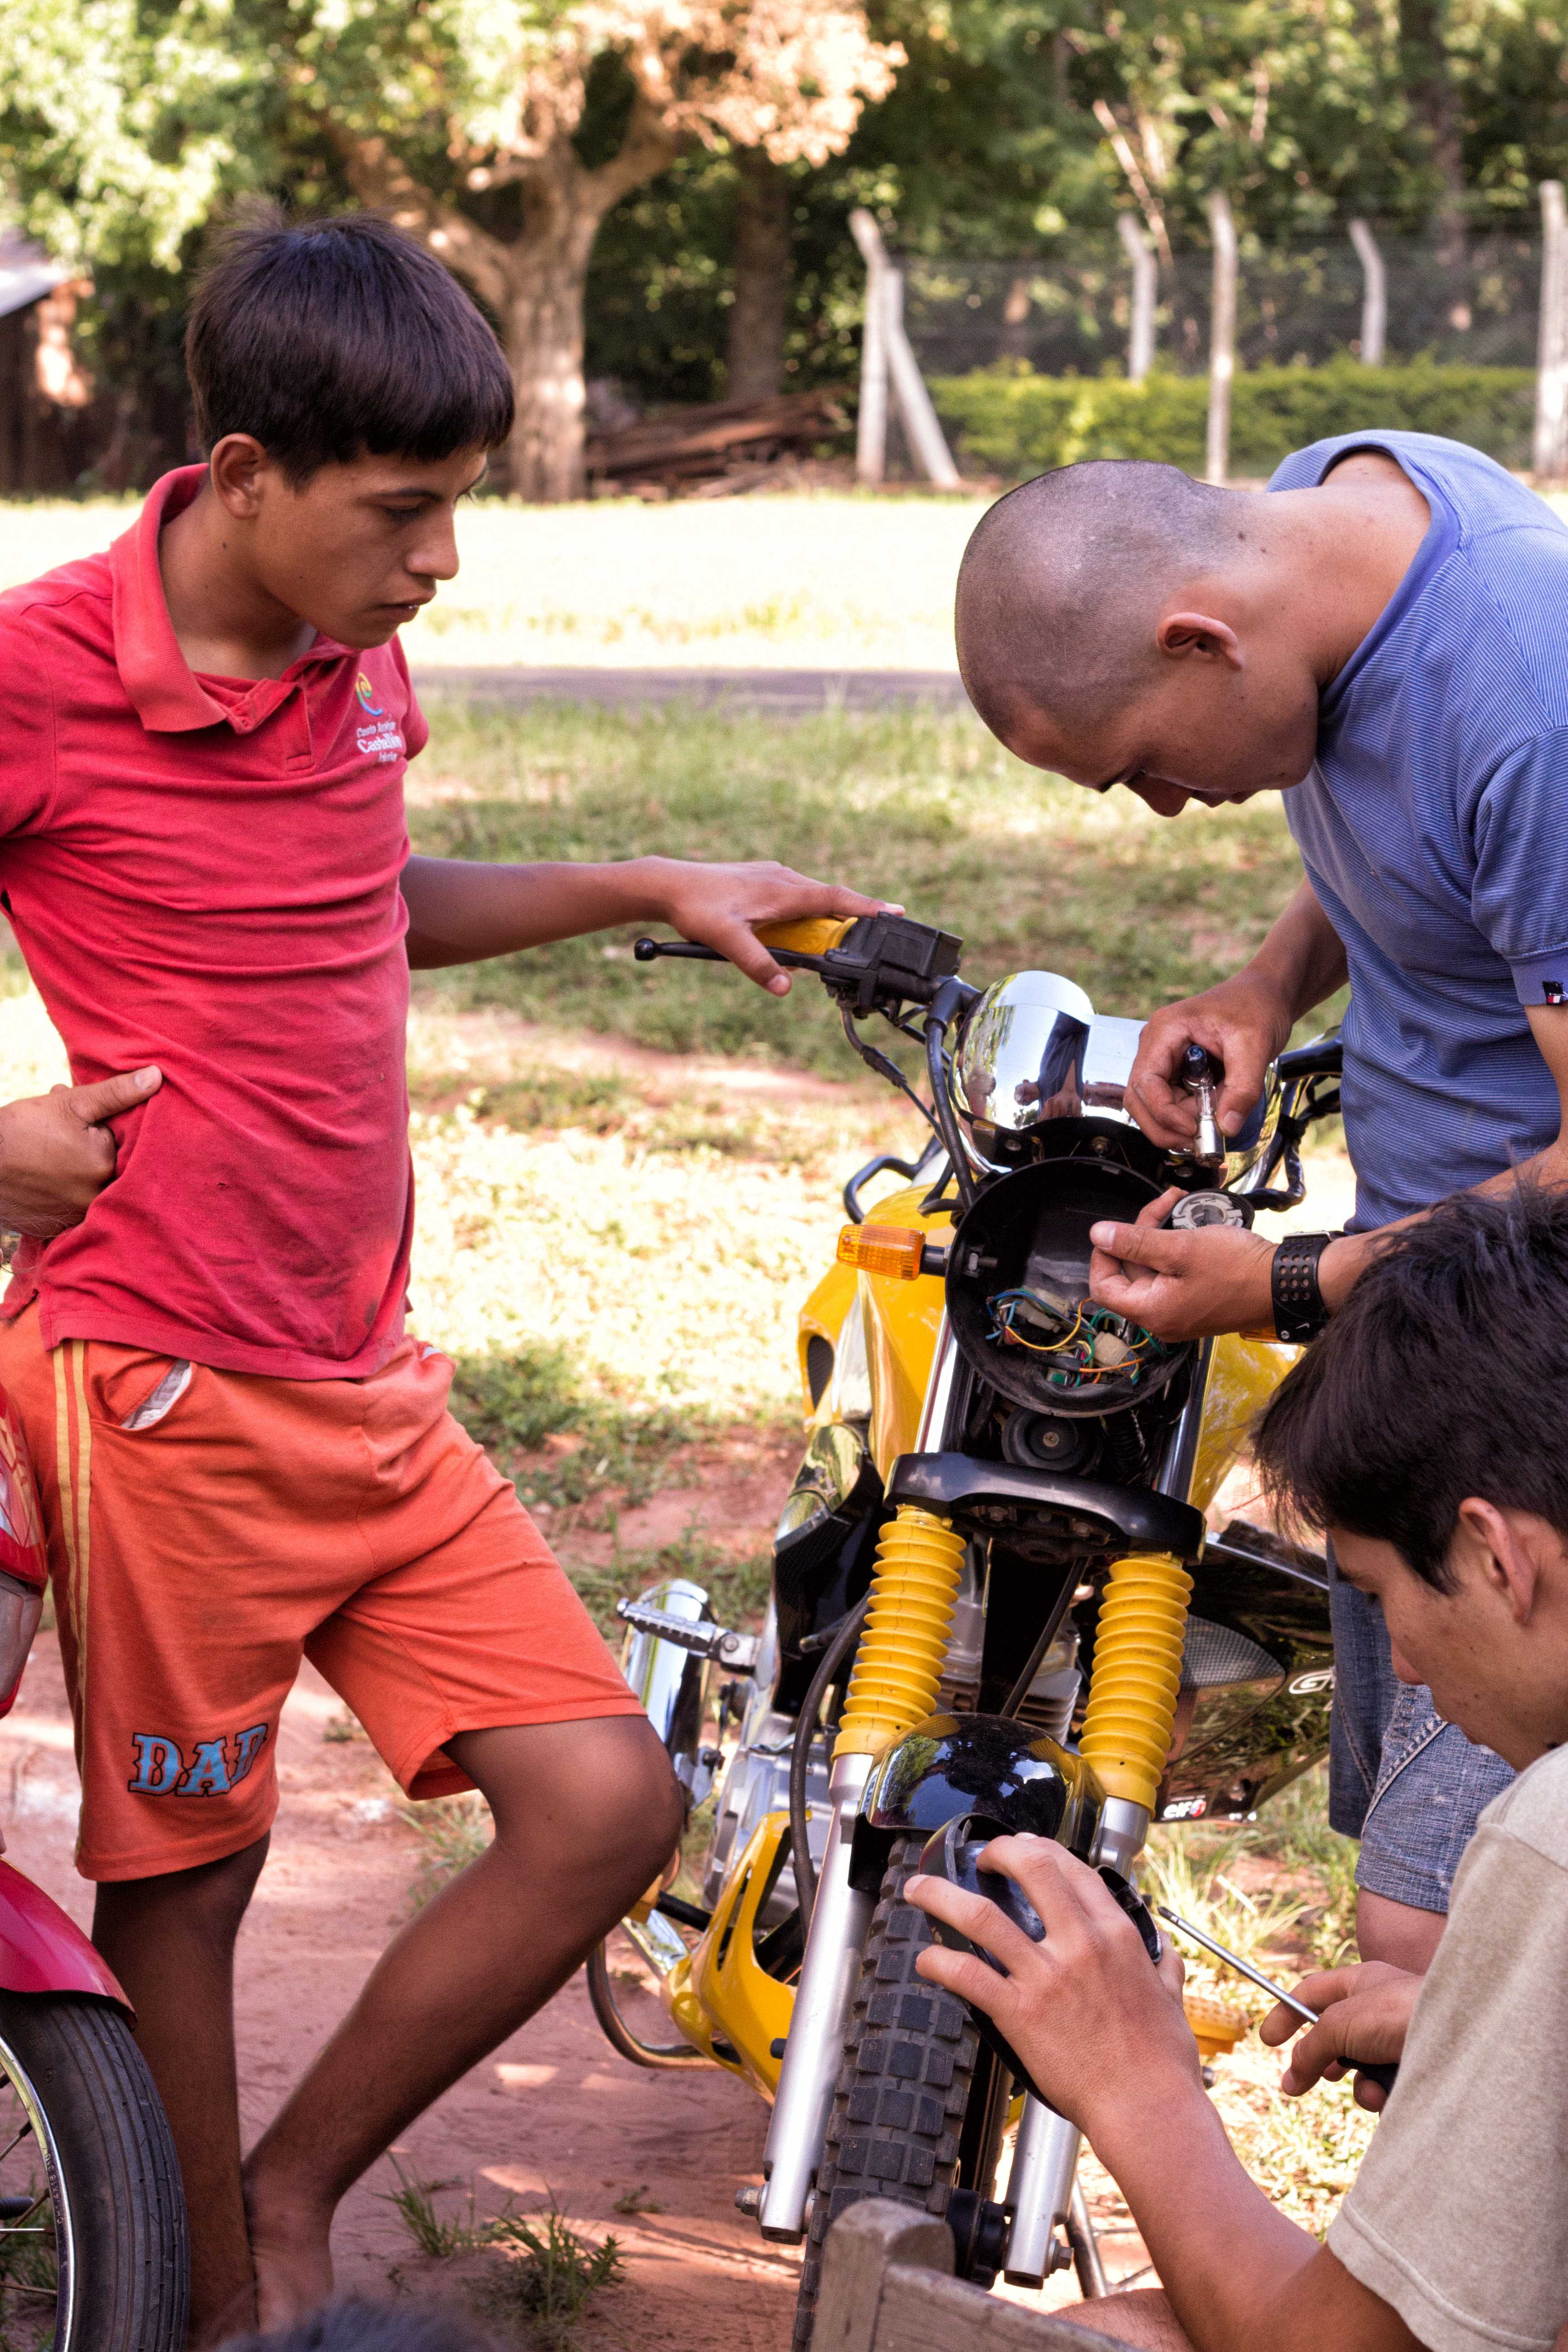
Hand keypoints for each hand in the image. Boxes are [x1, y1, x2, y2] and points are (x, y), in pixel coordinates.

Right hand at [0, 1068, 161, 1238]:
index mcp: (105, 1167)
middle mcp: (95, 1198)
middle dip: (87, 1144)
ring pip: (86, 1183)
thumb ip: (116, 1093)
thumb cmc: (19, 1130)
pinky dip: (61, 1188)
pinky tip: (41, 1175)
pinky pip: (69, 1203)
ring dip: (73, 1165)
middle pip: (103, 1164)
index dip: (100, 1127)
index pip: (121, 1143)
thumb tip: (157, 1076)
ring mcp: (74, 1216)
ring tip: (46, 1151)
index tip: (77, 1121)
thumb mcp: (70, 1103)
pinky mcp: (54, 1228)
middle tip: (57, 1134)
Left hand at [644, 860, 900, 993]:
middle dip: (854, 915)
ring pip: (812, 896)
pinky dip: (807, 912)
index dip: (867, 907)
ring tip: (834, 938)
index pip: (835, 898)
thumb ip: (756, 964)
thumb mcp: (726, 941)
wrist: (667, 883)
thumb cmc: (696, 908)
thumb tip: (784, 987)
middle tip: (877, 931)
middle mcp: (783, 878)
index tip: (896, 912)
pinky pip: (796, 895)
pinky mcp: (762, 879)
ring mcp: (772, 876)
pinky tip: (796, 928)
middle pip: (830, 897)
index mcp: (782, 890)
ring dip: (826, 916)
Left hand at [906, 1836, 1198, 2135]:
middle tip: (979, 1859)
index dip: (1041, 1849)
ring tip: (919, 1890)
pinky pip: (968, 1975)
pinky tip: (927, 1961)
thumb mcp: (1171, 1997)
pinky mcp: (1020, 2013)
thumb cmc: (1161, 2061)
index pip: (1072, 1869)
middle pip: (1030, 1868)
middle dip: (996, 1852)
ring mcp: (1047, 1976)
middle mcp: (1080, 1944)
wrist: (1147, 2108)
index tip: (1023, 1848)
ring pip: (982, 1916)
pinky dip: (939, 1962)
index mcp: (1116, 1935)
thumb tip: (1161, 1947)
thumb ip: (1161, 1963)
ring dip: (942, 1896)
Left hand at [1089, 1187, 1276, 1340]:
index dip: (1103, 1256)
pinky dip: (1176, 1251)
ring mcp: (1180, 1313)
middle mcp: (1162, 1320)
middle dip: (1139, 1235)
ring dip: (1159, 1238)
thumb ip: (1135, 1242)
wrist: (1284, 1283)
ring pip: (1153, 1271)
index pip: (1103, 1287)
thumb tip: (1097, 1235)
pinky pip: (1173, 1277)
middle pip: (1130, 1275)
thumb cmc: (1238, 1269)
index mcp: (1152, 1312)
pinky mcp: (1197, 1303)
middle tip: (1162, 1205)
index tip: (1114, 1230)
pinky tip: (1190, 1228)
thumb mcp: (1180, 1248)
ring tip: (1178, 1207)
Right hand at [1125, 974, 1292, 1149]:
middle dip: (1165, 1126)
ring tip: (1215, 1119)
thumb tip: (1227, 1127)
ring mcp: (1164, 1059)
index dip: (1164, 1113)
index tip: (1193, 1129)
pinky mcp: (1176, 1071)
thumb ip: (1242, 1088)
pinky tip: (1214, 1111)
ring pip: (1154, 1106)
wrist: (1265, 996)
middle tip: (1198, 1140)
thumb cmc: (1256, 1007)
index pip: (1145, 1082)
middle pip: (1140, 1100)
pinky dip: (1190, 1116)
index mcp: (1165, 1031)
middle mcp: (1156, 1046)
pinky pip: (1172, 1102)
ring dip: (1180, 1123)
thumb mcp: (1255, 1046)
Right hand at [1259, 1963, 1420, 2115]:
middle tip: (1303, 2084)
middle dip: (1322, 2063)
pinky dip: (1383, 2094)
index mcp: (1360, 1982)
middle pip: (1336, 2037)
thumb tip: (1291, 2076)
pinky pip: (1387, 2086)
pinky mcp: (1416, 2066)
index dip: (1285, 2014)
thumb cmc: (1399, 2013)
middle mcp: (1380, 2008)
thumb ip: (1310, 2047)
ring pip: (1362, 2068)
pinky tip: (1390, 2095)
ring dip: (1358, 2084)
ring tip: (1369, 2089)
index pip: (1311, 1994)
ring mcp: (1400, 2038)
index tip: (1266, 2042)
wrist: (1462, 2036)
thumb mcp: (1339, 2024)